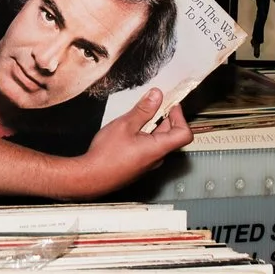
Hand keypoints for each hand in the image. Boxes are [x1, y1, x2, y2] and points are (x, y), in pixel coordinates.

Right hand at [72, 89, 191, 195]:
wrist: (90, 177)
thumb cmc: (106, 156)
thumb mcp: (125, 125)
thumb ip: (143, 110)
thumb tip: (156, 96)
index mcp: (158, 148)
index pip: (184, 133)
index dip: (179, 116)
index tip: (170, 104)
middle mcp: (156, 158)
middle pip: (171, 134)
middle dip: (164, 116)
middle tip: (151, 104)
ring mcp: (148, 163)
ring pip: (158, 140)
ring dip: (152, 125)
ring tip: (136, 117)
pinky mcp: (139, 165)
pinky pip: (148, 147)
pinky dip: (144, 135)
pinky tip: (129, 130)